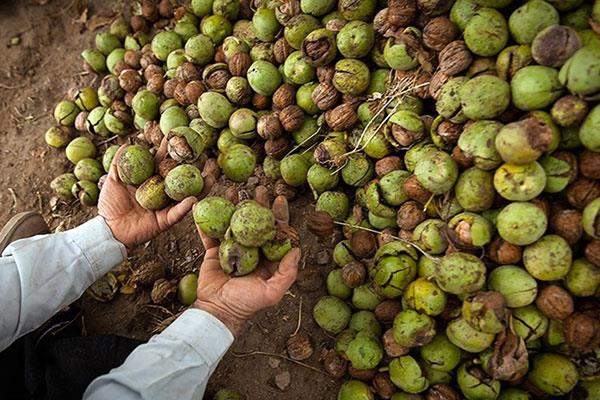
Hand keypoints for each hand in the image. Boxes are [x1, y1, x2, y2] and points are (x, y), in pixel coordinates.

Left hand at [98, 143, 216, 246]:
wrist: (108, 229)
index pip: (164, 161)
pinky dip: (185, 206)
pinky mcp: (166, 219)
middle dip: (195, 165)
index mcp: (151, 178)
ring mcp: (166, 204)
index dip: (172, 149)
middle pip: (181, 175)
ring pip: (187, 193)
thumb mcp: (112, 180)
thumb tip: (127, 144)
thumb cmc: (110, 204)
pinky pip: (178, 213)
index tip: (180, 135)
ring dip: (201, 185)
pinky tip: (194, 198)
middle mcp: (162, 190)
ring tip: (212, 176)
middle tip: (208, 153)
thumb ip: (120, 163)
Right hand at [193, 191, 300, 335]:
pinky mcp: (214, 252)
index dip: (279, 215)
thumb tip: (297, 249)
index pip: (276, 232)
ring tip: (232, 190)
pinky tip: (203, 206)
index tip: (279, 199)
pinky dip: (205, 221)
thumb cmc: (247, 304)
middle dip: (257, 204)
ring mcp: (232, 250)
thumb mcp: (272, 292)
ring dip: (233, 206)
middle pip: (255, 222)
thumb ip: (287, 272)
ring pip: (233, 223)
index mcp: (267, 258)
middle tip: (258, 188)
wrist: (218, 311)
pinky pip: (209, 234)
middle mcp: (251, 251)